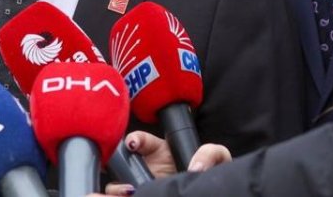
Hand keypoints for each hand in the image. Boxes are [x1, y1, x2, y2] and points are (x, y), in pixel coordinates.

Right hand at [99, 133, 233, 194]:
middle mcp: (147, 170)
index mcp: (159, 152)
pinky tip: (131, 195)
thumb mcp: (216, 158)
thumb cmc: (212, 173)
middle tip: (124, 175)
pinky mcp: (146, 194)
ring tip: (129, 191)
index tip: (134, 144)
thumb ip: (210, 154)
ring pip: (117, 189)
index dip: (135, 140)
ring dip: (116, 190)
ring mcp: (145, 187)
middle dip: (116, 166)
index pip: (140, 141)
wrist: (213, 189)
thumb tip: (195, 168)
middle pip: (120, 166)